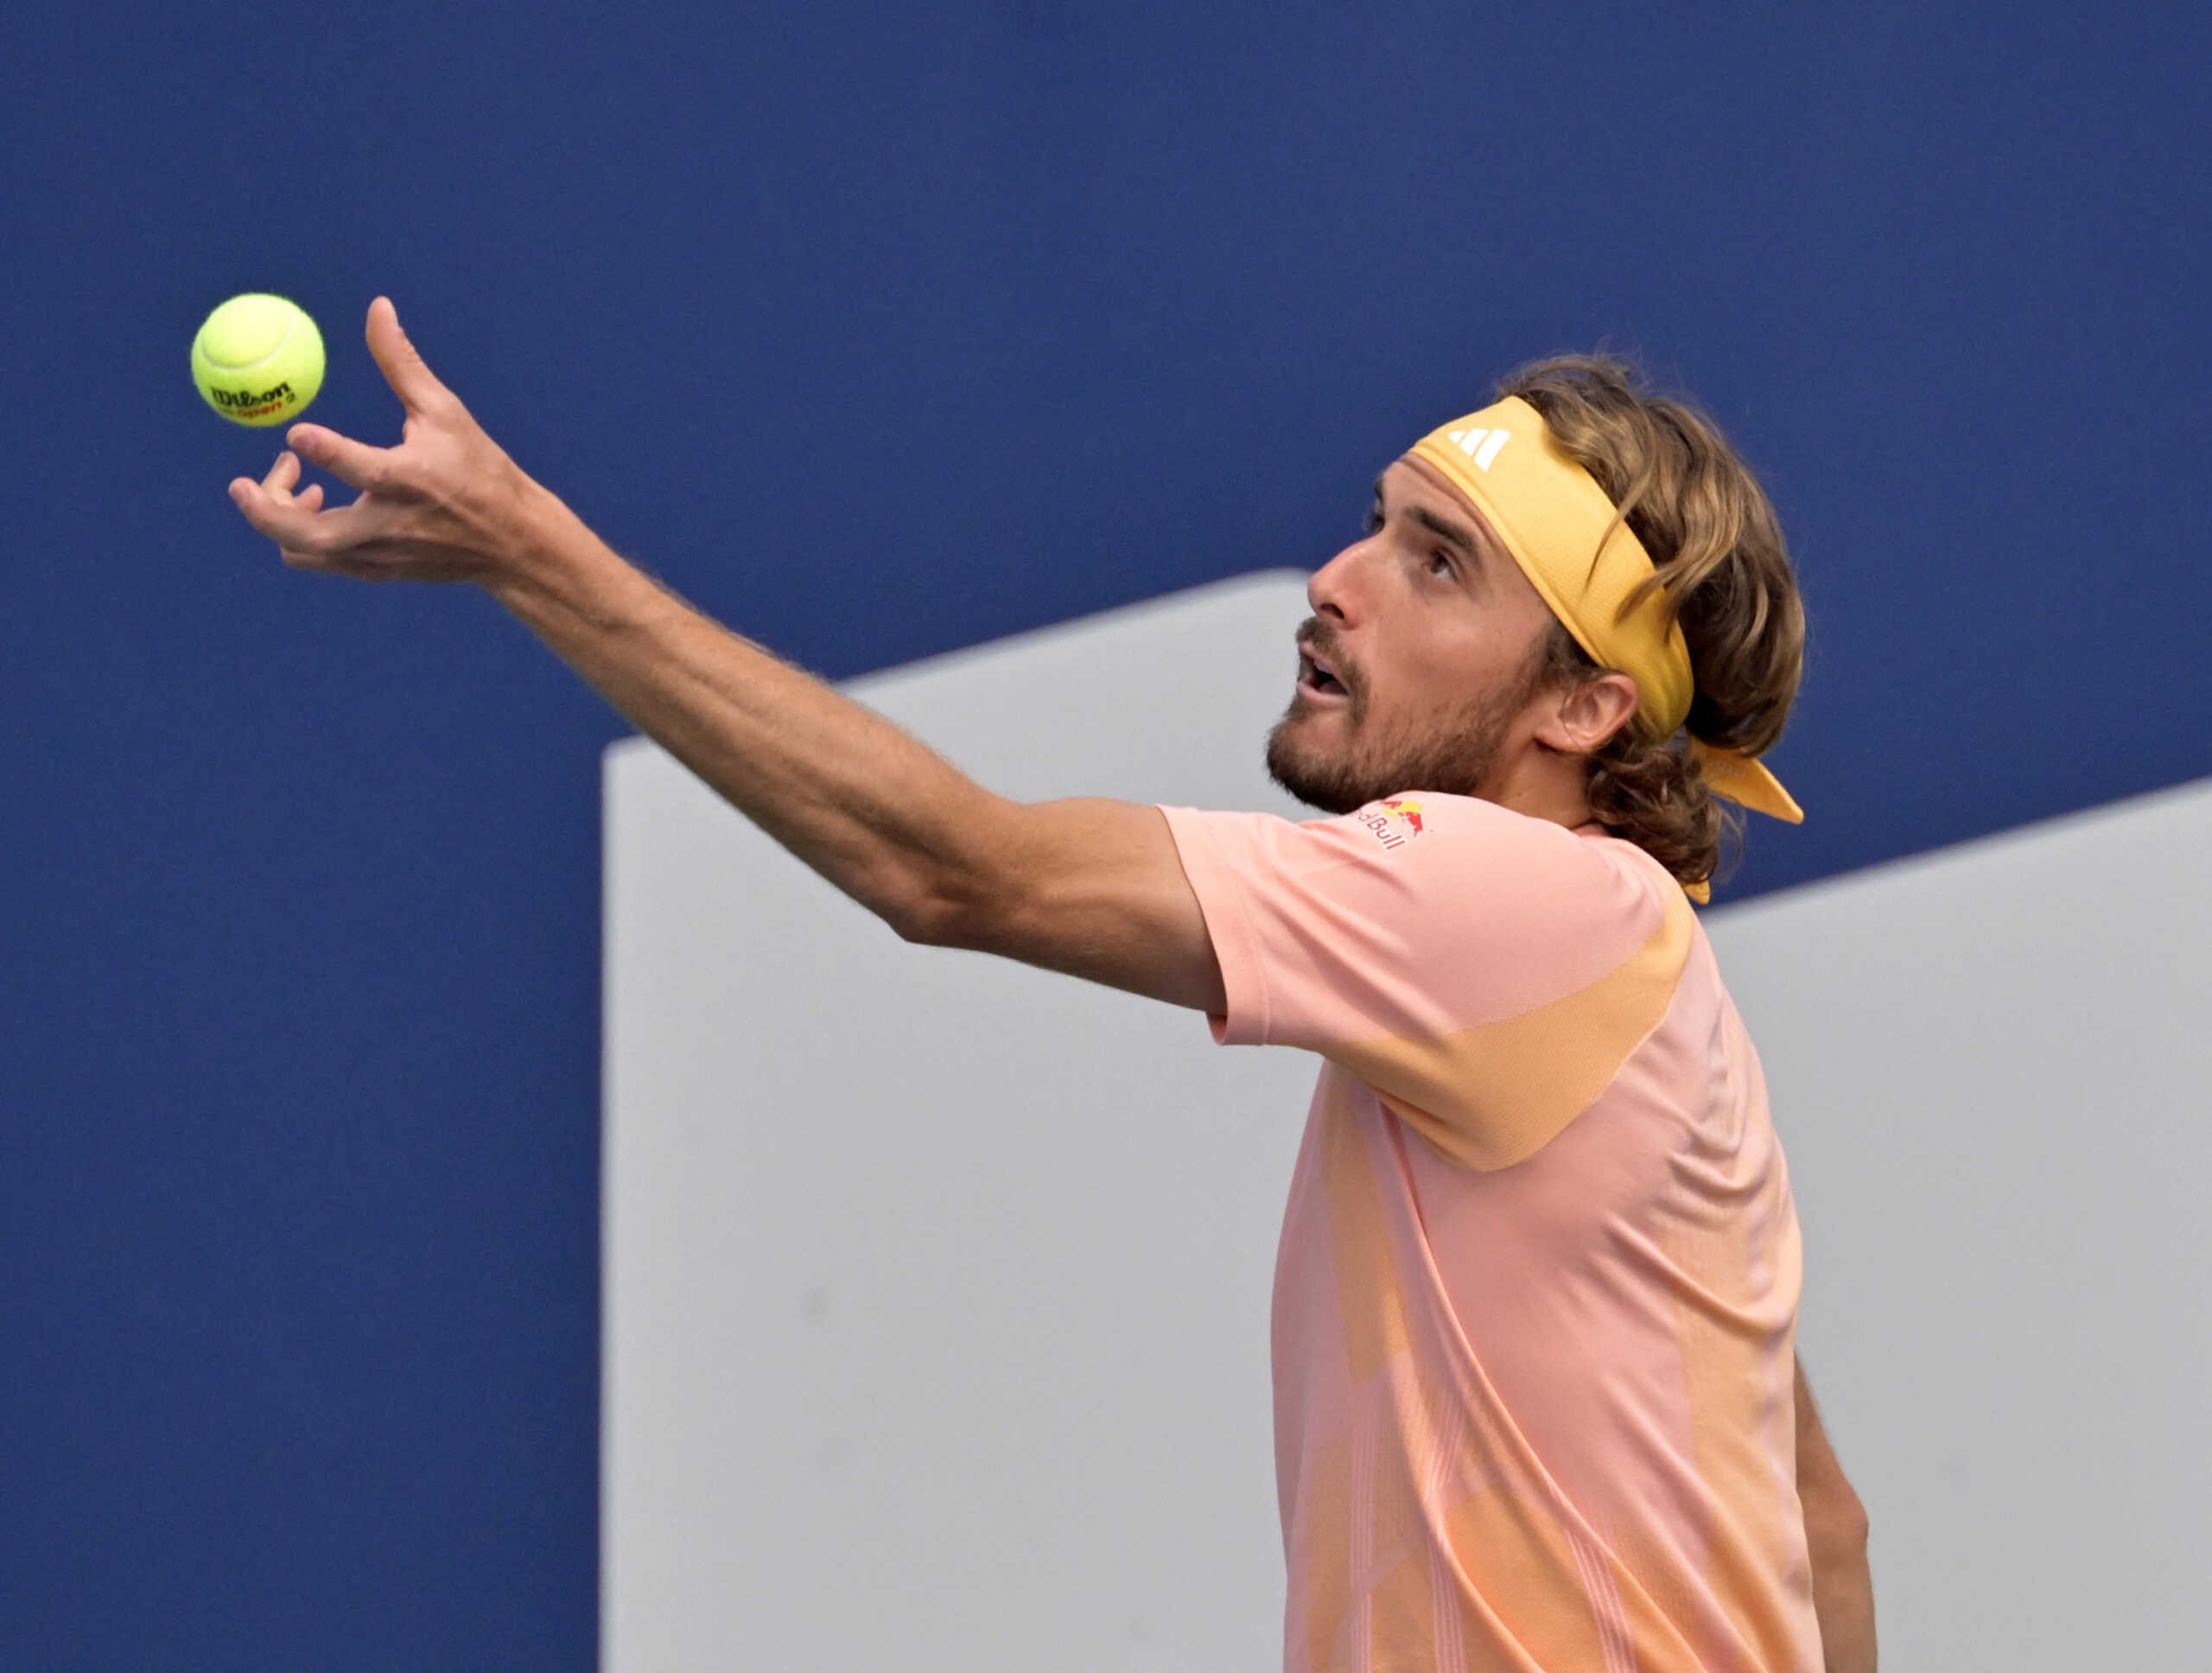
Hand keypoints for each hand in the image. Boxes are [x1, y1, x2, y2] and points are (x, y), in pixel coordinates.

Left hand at [227, 296, 548, 585]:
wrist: (512, 543)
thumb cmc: (478, 469)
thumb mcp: (445, 412)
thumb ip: (401, 363)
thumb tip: (377, 306)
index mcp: (411, 479)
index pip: (361, 469)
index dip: (324, 451)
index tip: (296, 435)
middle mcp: (390, 523)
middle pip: (309, 533)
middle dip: (265, 511)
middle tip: (241, 483)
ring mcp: (380, 552)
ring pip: (304, 550)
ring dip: (280, 519)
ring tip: (292, 484)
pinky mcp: (376, 569)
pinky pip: (318, 559)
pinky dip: (300, 536)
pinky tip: (315, 504)